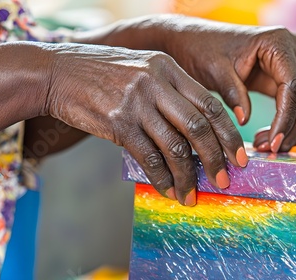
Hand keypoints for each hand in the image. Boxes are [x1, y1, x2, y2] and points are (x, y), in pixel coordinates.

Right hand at [45, 44, 247, 205]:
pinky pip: (148, 158)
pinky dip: (161, 178)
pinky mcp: (118, 124)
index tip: (239, 156)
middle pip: (198, 126)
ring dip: (187, 176)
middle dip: (216, 158)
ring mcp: (137, 103)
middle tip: (224, 180)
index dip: (228, 133)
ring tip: (191, 195)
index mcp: (168, 68)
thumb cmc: (102, 75)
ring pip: (175, 146)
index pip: (210, 104)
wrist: (57, 73)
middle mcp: (156, 83)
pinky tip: (167, 189)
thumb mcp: (142, 70)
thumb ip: (170, 93)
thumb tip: (196, 132)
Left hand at [159, 16, 295, 152]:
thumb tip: (245, 120)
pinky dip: (290, 124)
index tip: (273, 142)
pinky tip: (270, 139)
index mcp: (277, 42)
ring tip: (268, 146)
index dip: (287, 118)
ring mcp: (294, 63)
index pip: (294, 86)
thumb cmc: (203, 50)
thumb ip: (232, 93)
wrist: (196, 41)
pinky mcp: (288, 77)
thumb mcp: (214, 71)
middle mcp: (293, 49)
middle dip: (294, 129)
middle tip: (270, 150)